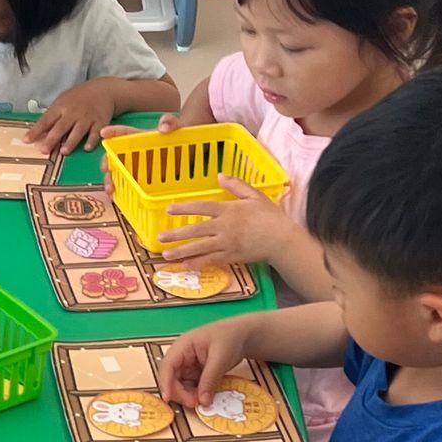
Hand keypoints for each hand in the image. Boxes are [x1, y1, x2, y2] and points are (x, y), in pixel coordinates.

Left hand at [26, 80, 121, 155]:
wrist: (103, 90)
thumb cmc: (79, 98)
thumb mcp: (63, 101)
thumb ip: (53, 116)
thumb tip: (39, 132)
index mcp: (61, 107)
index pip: (46, 120)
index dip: (36, 130)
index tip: (26, 140)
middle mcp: (73, 112)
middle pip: (61, 127)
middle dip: (52, 138)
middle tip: (44, 150)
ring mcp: (87, 118)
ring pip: (78, 131)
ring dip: (71, 141)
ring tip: (64, 151)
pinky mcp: (100, 122)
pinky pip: (96, 132)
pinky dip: (92, 140)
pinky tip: (87, 147)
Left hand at [155, 178, 288, 269]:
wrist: (282, 239)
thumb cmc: (270, 216)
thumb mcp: (254, 195)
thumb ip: (236, 185)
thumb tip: (219, 175)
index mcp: (229, 209)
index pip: (202, 207)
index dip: (184, 208)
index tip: (169, 210)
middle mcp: (225, 226)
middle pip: (196, 230)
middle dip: (176, 234)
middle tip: (159, 238)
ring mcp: (227, 243)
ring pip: (200, 247)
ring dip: (182, 251)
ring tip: (166, 255)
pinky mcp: (232, 257)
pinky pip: (212, 260)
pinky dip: (198, 263)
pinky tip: (186, 266)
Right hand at [158, 314, 256, 409]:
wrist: (243, 335)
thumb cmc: (230, 338)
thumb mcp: (220, 358)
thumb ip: (210, 380)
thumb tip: (202, 402)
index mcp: (183, 346)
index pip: (168, 365)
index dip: (165, 382)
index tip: (167, 398)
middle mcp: (181, 356)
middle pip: (171, 378)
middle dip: (179, 392)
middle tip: (194, 403)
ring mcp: (188, 364)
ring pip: (179, 385)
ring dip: (187, 395)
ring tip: (203, 400)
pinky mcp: (195, 372)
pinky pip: (190, 386)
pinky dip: (196, 393)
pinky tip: (205, 396)